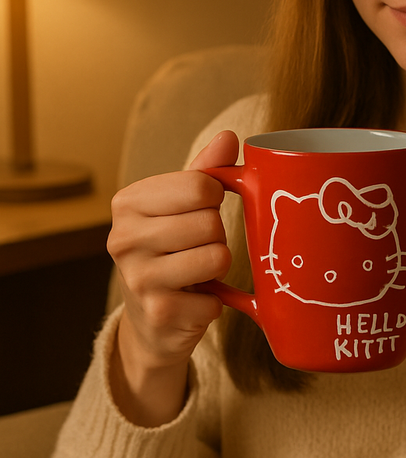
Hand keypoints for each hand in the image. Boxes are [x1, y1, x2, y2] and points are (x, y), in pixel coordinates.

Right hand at [107, 130, 238, 424]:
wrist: (151, 321)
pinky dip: (214, 301)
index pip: (199, 185)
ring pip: (217, 257)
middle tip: (198, 248)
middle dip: (217, 236)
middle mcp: (124, 238)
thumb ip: (205, 172)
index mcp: (128, 203)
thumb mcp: (181, 208)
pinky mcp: (158, 312)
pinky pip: (216, 298)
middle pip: (210, 222)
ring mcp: (138, 278)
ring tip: (197, 272)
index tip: (203, 210)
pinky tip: (193, 300)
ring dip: (218, 267)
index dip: (215, 198)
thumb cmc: (172, 252)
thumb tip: (228, 136)